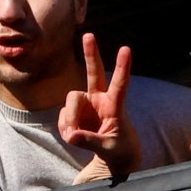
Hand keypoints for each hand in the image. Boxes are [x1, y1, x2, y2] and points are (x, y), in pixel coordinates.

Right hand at [60, 33, 140, 179]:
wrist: (112, 156)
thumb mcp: (109, 149)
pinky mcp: (73, 113)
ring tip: (76, 135)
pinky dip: (67, 129)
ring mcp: (85, 105)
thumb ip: (90, 141)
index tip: (126, 49)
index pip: (120, 85)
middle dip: (91, 54)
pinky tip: (74, 136)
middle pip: (93, 73)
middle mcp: (99, 99)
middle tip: (89, 35)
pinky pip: (63, 118)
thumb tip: (71, 135)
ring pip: (71, 100)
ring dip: (71, 119)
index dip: (122, 67)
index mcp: (115, 106)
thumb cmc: (118, 149)